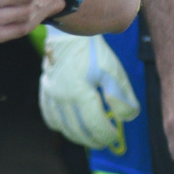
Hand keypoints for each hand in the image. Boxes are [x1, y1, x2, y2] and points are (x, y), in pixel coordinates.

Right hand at [38, 28, 139, 146]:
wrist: (70, 32)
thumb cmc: (94, 51)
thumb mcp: (113, 70)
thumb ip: (121, 96)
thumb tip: (128, 118)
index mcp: (81, 92)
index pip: (95, 125)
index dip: (106, 135)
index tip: (115, 136)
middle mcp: (63, 96)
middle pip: (79, 130)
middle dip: (93, 139)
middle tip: (104, 141)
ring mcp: (52, 93)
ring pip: (63, 126)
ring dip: (77, 136)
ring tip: (90, 137)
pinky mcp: (45, 88)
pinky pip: (49, 115)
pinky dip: (59, 125)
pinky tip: (69, 126)